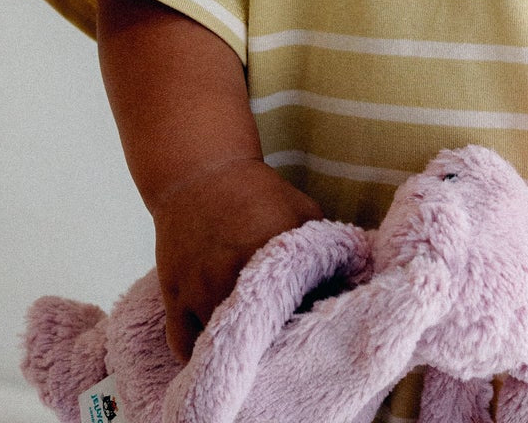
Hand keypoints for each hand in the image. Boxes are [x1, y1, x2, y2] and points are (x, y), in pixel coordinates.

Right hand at [151, 157, 322, 360]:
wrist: (201, 174)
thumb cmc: (258, 192)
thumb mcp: (304, 211)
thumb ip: (328, 249)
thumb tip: (353, 282)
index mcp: (273, 257)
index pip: (300, 311)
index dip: (308, 323)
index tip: (312, 324)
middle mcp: (234, 278)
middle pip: (259, 338)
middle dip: (273, 344)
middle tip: (282, 340)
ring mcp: (200, 292)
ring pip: (221, 348)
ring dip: (237, 353)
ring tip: (252, 350)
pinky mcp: (175, 298)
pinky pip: (184, 346)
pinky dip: (200, 354)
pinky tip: (217, 349)